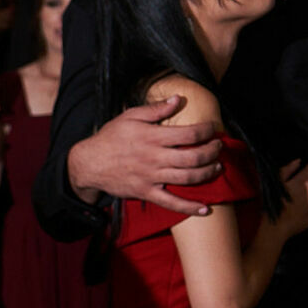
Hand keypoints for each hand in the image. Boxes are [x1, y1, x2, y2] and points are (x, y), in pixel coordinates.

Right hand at [67, 95, 223, 213]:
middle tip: (218, 147)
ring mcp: (151, 177)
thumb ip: (155, 109)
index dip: (207, 131)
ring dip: (208, 173)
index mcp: (152, 137)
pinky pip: (171, 202)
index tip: (212, 128)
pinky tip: (205, 209)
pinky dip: (189, 207)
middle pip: (194, 157)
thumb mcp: (129, 116)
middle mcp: (154, 158)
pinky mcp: (146, 192)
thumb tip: (177, 99)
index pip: (189, 134)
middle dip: (212, 152)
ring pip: (188, 178)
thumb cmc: (110, 138)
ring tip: (217, 167)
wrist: (88, 163)